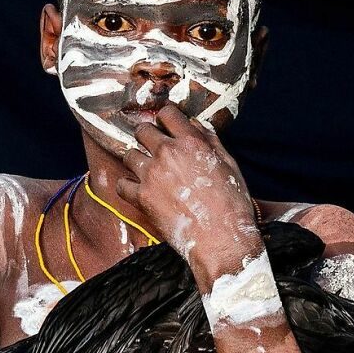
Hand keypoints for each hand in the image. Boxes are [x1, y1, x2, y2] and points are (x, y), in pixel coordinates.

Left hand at [117, 103, 258, 260]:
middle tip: (154, 149)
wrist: (221, 239)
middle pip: (142, 130)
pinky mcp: (142, 197)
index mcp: (191, 142)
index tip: (167, 128)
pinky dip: (127, 187)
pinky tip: (137, 190)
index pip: (167, 113)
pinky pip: (121, 184)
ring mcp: (151, 174)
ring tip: (147, 172)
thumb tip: (196, 125)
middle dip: (148, 137)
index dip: (166, 119)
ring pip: (129, 154)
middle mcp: (167, 153)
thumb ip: (211, 141)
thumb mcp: (229, 165)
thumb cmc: (231, 205)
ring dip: (137, 161)